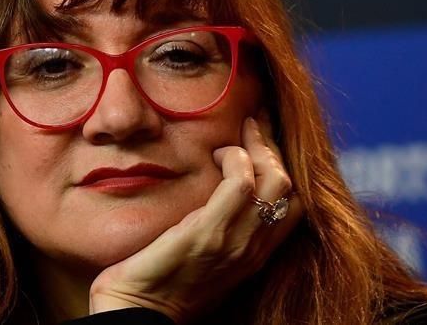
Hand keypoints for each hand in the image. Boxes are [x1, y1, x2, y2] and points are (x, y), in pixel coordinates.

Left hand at [87, 116, 301, 322]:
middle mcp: (252, 250)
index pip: (291, 204)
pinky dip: (236, 160)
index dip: (282, 165)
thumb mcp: (200, 254)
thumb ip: (215, 229)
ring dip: (259, 146)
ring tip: (241, 130)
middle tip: (254, 121)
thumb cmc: (157, 282)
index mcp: (253, 255)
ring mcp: (234, 242)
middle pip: (289, 187)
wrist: (135, 314)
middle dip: (275, 147)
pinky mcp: (208, 234)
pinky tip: (217, 153)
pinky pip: (240, 186)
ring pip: (275, 181)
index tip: (263, 138)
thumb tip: (210, 195)